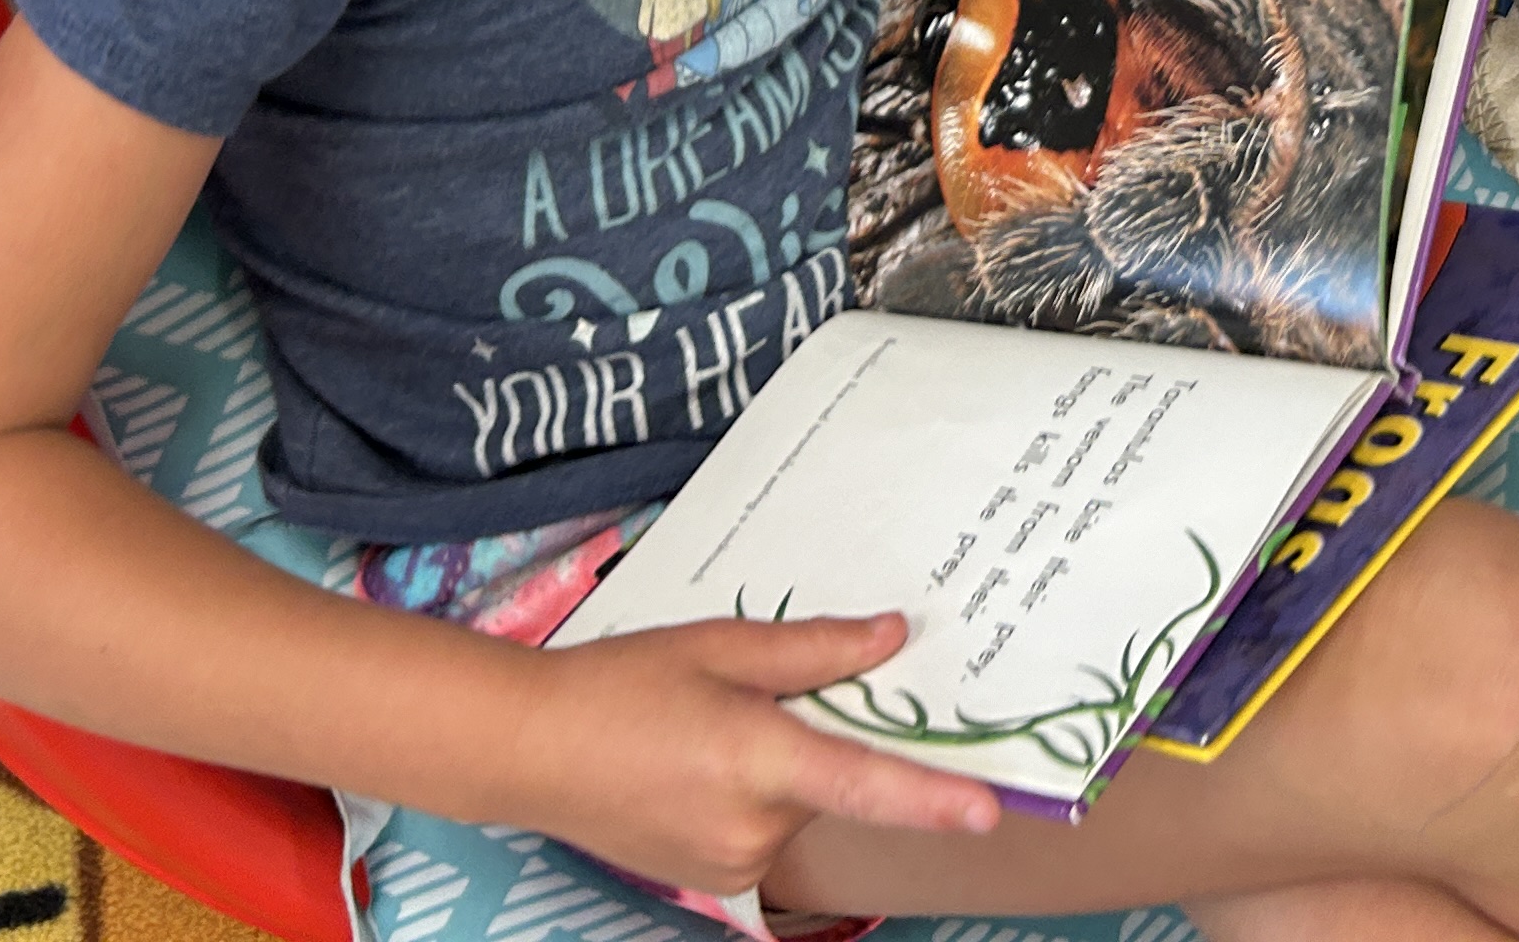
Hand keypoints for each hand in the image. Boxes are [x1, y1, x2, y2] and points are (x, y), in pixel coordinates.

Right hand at [512, 613, 998, 896]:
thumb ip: (813, 649)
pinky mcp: (714, 880)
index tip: (988, 810)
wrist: (529, 751)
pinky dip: (756, 795)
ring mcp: (731, 863)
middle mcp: (751, 826)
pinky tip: (698, 764)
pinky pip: (767, 829)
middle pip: (832, 780)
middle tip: (753, 695)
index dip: (932, 797)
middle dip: (818, 735)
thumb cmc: (618, 686)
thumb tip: (893, 638)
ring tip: (705, 730)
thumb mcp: (717, 645)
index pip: (864, 783)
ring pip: (800, 805)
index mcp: (756, 760)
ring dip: (783, 767)